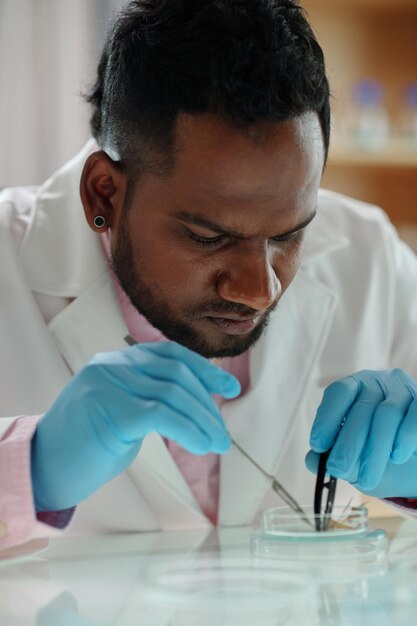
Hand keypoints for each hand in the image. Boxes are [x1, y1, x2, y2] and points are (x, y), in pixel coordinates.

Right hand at [31, 341, 239, 511]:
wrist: (42, 468)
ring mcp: (110, 383)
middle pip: (177, 374)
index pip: (171, 355)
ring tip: (218, 444)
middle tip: (222, 435)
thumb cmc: (85, 445)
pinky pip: (163, 414)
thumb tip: (197, 405)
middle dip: (207, 405)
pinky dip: (190, 429)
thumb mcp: (121, 412)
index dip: (205, 371)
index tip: (230, 388)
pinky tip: (202, 445)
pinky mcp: (112, 408)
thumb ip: (150, 398)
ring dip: (204, 421)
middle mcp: (113, 365)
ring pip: (174, 394)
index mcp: (117, 362)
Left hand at [305, 369, 416, 497]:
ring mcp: (404, 391)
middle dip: (348, 442)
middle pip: (362, 407)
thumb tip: (312, 460)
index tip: (318, 445)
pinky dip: (405, 437)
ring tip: (367, 477)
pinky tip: (396, 456)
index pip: (339, 392)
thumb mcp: (353, 452)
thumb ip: (331, 454)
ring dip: (375, 448)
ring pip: (387, 413)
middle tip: (338, 468)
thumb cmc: (378, 449)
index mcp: (356, 386)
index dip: (327, 418)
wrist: (415, 459)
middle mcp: (380, 383)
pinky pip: (415, 416)